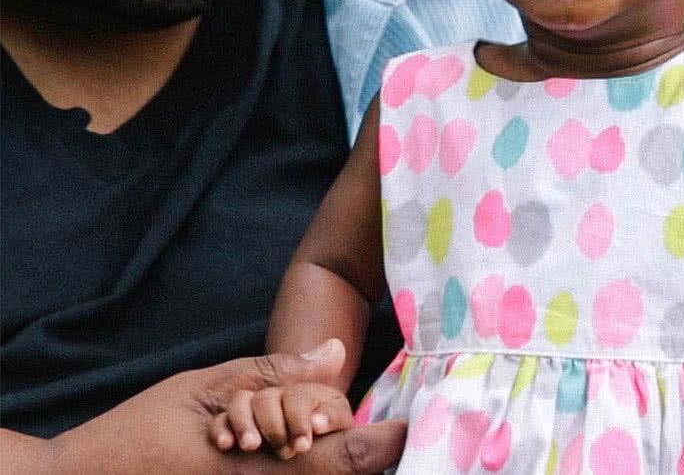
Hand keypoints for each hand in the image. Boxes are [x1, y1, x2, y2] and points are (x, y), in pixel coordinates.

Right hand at [46, 339, 403, 474]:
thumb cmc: (140, 434)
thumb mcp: (207, 388)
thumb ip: (274, 373)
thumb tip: (334, 352)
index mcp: (262, 467)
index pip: (348, 459)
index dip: (387, 442)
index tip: (411, 424)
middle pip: (342, 474)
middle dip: (360, 448)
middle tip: (370, 425)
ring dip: (332, 458)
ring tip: (311, 432)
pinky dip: (303, 466)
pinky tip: (287, 445)